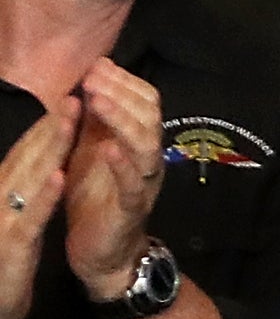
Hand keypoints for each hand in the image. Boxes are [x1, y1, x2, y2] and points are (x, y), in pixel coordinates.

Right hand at [0, 98, 75, 318]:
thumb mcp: (9, 221)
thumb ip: (17, 191)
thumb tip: (38, 165)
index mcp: (1, 194)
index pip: (25, 155)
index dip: (46, 126)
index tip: (69, 97)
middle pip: (27, 158)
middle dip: (51, 125)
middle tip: (75, 92)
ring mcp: (3, 221)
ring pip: (27, 178)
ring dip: (49, 147)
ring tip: (70, 117)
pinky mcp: (11, 247)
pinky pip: (31, 217)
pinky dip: (45, 195)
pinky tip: (62, 175)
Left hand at [64, 61, 163, 302]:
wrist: (103, 253)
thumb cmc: (95, 199)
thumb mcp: (91, 151)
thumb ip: (95, 121)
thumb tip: (92, 78)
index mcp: (137, 142)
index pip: (144, 100)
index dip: (123, 80)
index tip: (97, 64)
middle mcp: (148, 158)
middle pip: (150, 115)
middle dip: (122, 92)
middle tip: (94, 77)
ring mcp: (143, 183)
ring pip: (146, 144)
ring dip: (123, 120)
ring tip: (98, 101)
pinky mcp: (131, 210)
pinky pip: (134, 185)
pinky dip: (124, 165)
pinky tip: (109, 149)